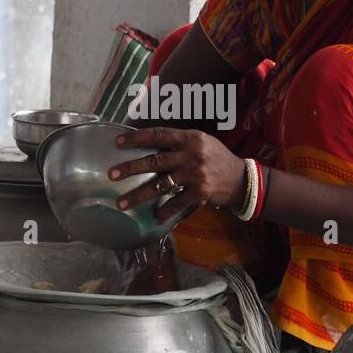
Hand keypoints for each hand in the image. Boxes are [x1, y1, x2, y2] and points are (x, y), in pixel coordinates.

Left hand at [109, 127, 246, 220]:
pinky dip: (164, 212)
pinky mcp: (199, 193)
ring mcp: (194, 175)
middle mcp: (190, 155)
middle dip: (130, 168)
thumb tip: (150, 142)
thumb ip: (179, 142)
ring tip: (121, 203)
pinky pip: (176, 203)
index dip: (136, 138)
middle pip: (154, 161)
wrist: (241, 179)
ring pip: (160, 185)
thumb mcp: (202, 142)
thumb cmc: (217, 158)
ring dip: (138, 195)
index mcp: (190, 138)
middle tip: (111, 174)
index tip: (118, 142)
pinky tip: (154, 218)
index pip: (158, 134)